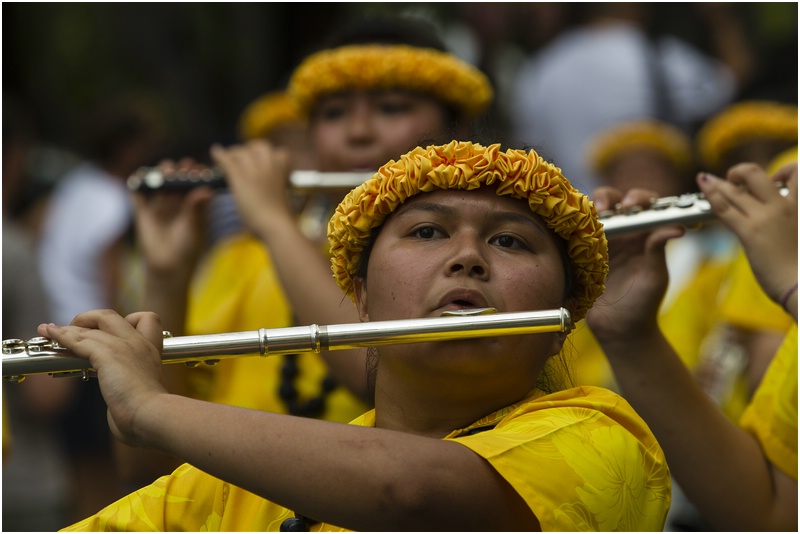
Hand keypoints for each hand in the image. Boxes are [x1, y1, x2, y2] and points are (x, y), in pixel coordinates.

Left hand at [37, 310, 167, 446]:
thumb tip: (120, 413)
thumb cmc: (150, 415)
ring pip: (91, 326)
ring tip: (50, 330)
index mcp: (151, 351)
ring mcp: (123, 346)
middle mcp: (138, 343)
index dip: (127, 320)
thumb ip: (132, 394)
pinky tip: (52, 335)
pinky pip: (79, 339)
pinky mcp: (107, 355)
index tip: (111, 332)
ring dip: (67, 328)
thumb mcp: (145, 396)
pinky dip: (62, 336)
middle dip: (88, 319)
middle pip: (111, 316)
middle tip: (75, 330)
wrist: (152, 416)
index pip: (145, 320)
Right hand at [133, 159, 214, 277]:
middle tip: (185, 165)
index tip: (199, 168)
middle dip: (179, 171)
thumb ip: (196, 209)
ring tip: (167, 169)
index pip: (193, 183)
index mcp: (193, 204)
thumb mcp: (194, 227)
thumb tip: (205, 190)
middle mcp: (176, 201)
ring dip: (161, 174)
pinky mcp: (142, 211)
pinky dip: (138, 183)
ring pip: (159, 183)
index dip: (195, 174)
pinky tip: (141, 176)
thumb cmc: (187, 248)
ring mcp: (159, 205)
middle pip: (176, 180)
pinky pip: (138, 193)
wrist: (168, 267)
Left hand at [210, 140, 292, 238]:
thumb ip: (277, 179)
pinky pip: (227, 160)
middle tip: (242, 160)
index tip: (260, 162)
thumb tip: (271, 177)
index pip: (276, 151)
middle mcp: (269, 164)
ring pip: (241, 152)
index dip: (266, 155)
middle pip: (258, 146)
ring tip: (231, 161)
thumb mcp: (283, 190)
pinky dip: (219, 154)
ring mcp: (254, 169)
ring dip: (235, 154)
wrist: (275, 224)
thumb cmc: (281, 213)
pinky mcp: (240, 178)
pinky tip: (215, 152)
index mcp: (283, 167)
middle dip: (249, 151)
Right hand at [586, 187, 684, 343]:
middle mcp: (621, 232)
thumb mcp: (655, 276)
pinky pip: (574, 233)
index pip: (643, 205)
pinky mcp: (579, 253)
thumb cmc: (643, 302)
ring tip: (593, 216)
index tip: (633, 205)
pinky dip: (573, 226)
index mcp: (643, 234)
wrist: (619, 328)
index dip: (638, 198)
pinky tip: (574, 229)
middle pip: (613, 201)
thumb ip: (659, 249)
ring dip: (590, 208)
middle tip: (609, 209)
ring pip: (591, 213)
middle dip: (610, 198)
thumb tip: (677, 226)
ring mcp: (598, 241)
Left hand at [697, 162, 797, 304]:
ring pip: (734, 190)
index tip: (773, 181)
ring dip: (717, 184)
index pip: (795, 172)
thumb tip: (781, 220)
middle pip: (755, 173)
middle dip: (740, 172)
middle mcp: (784, 206)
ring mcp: (765, 218)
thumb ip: (790, 219)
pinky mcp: (750, 233)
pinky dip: (711, 196)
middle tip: (733, 181)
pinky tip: (703, 188)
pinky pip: (724, 208)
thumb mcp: (799, 231)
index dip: (782, 171)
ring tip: (706, 181)